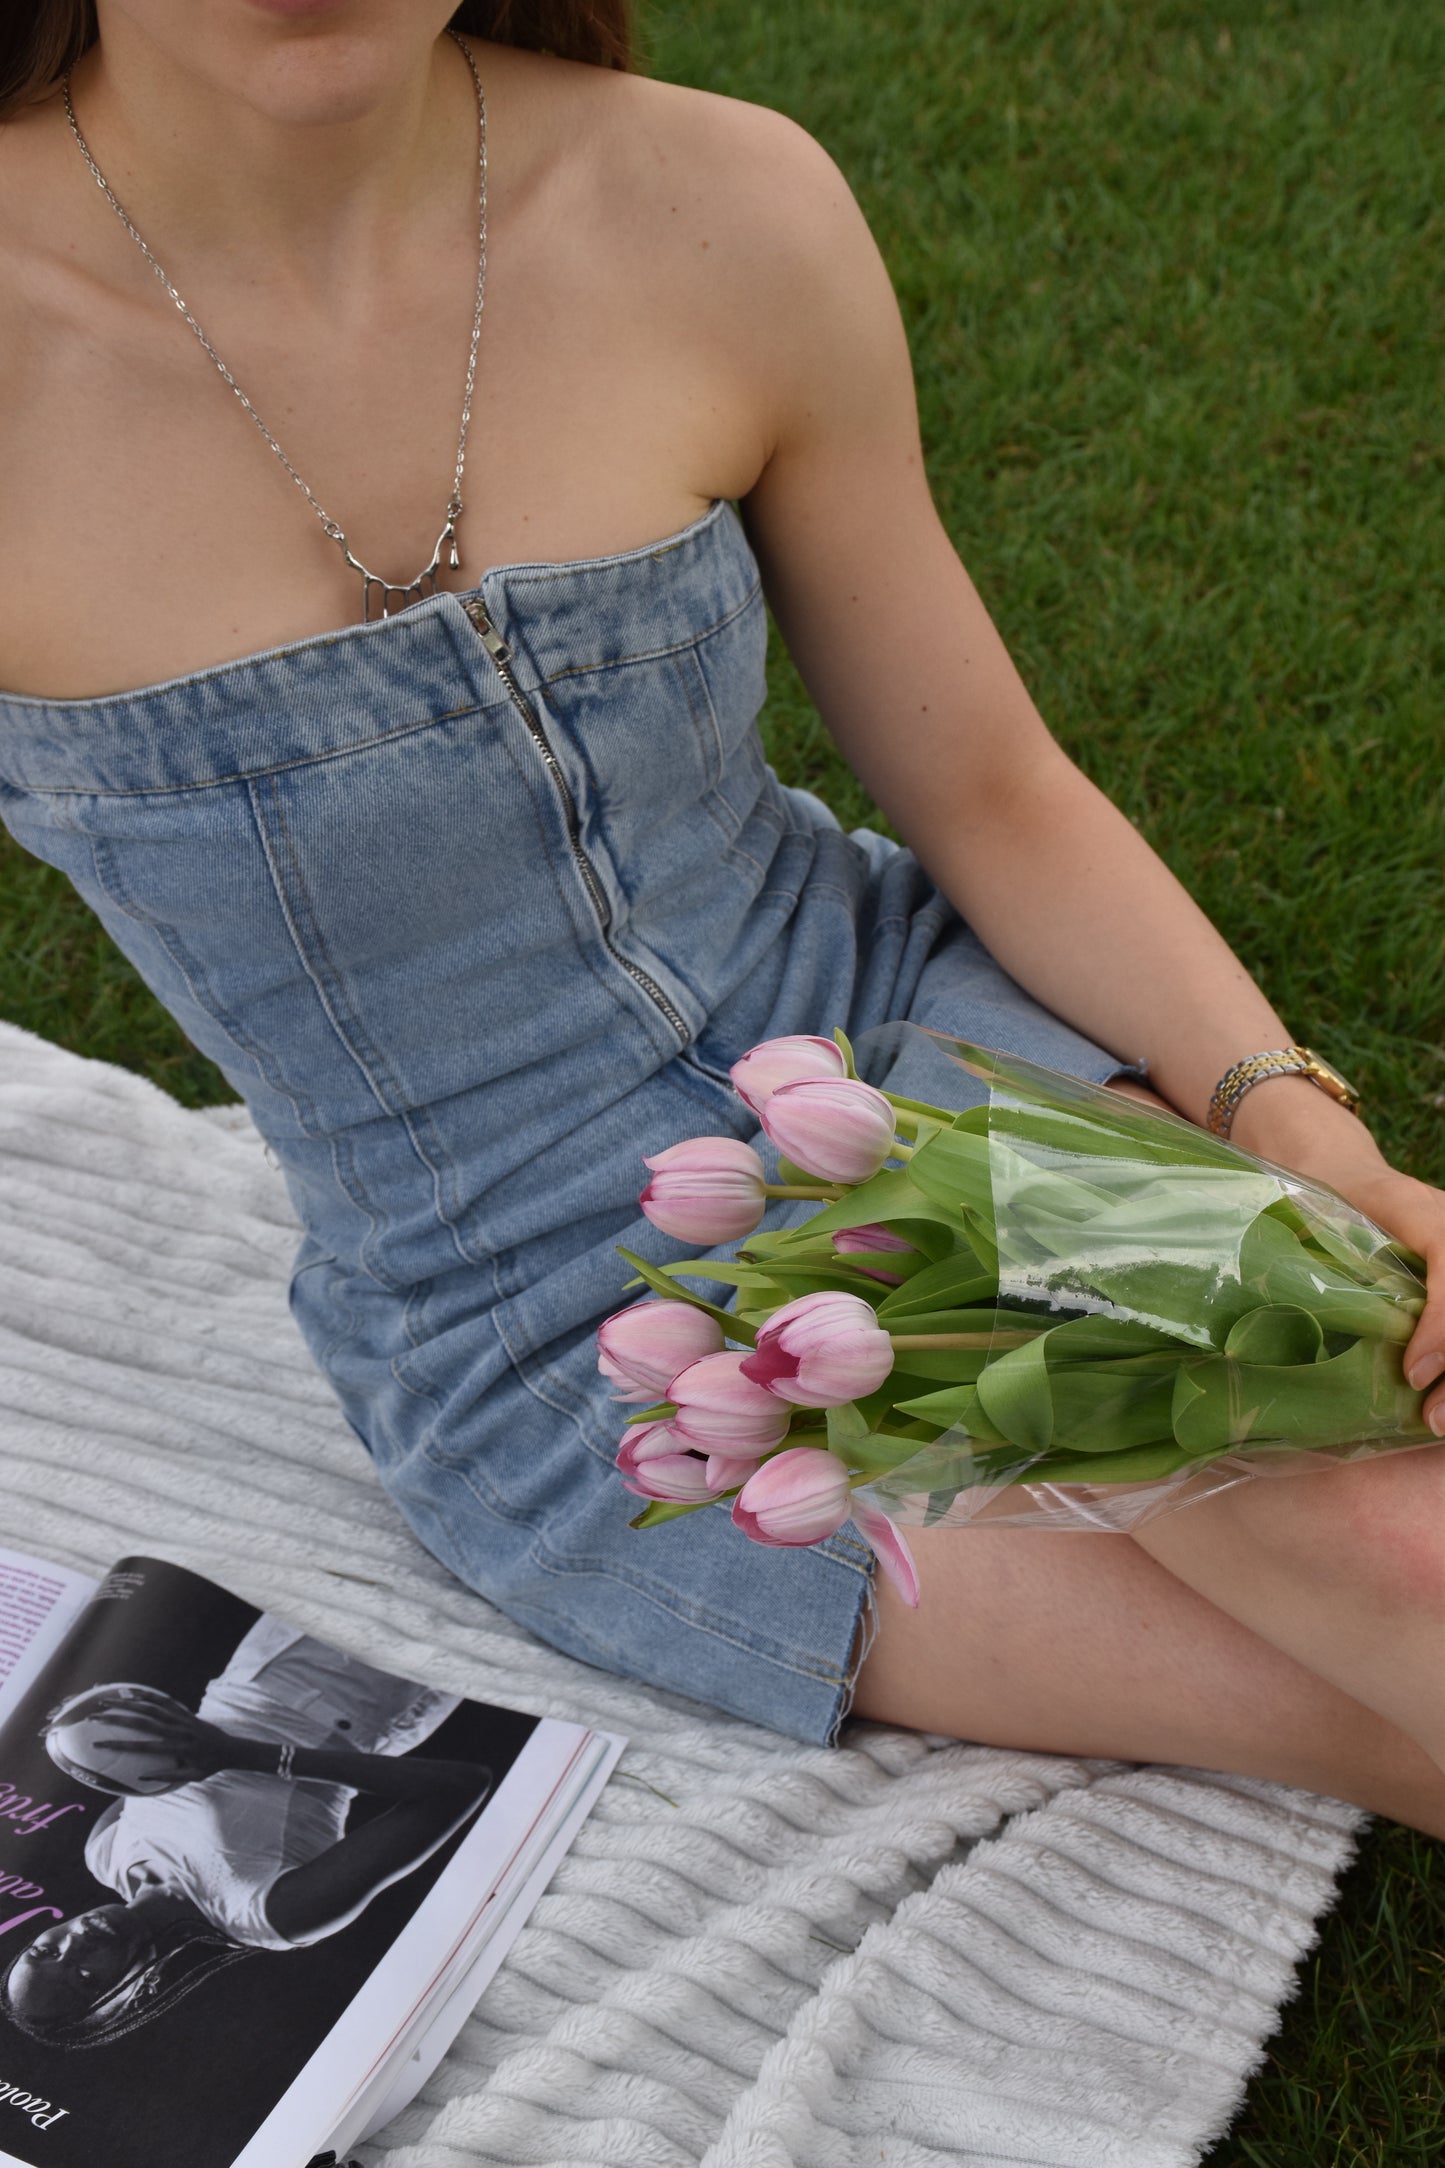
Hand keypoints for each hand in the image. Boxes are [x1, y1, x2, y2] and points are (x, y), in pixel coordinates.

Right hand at [87, 1706, 241, 1790]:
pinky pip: (165, 1702)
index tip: (98, 1744)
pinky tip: (133, 1691)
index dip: (119, 1745)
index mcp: (176, 1749)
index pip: (142, 1747)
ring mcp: (182, 1719)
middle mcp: (177, 1731)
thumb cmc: (209, 1767)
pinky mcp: (186, 1713)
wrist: (232, 1749)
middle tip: (94, 1717)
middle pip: (142, 1722)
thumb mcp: (191, 1777)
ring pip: (152, 1708)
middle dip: (116, 1719)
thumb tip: (141, 1778)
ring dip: (128, 1702)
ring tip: (107, 1700)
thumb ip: (167, 1778)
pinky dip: (149, 1696)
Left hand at [1229, 1077, 1444, 1435]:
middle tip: (1431, 1417)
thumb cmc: (1323, 1194)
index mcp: (1424, 1214)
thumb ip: (1309, 1258)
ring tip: (1436, 1420)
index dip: (1441, 1326)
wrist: (1343, 1171)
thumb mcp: (1311, 1212)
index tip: (1413, 1372)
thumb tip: (1273, 1326)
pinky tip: (1432, 1401)